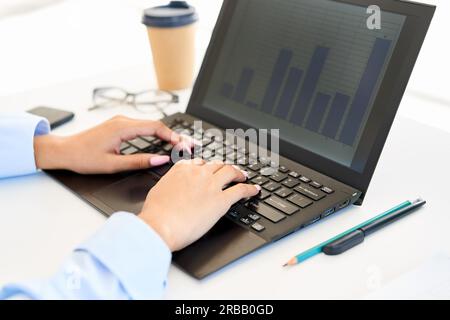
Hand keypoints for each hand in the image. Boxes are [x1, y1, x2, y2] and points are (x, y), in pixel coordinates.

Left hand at [34, 116, 183, 173]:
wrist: (64, 151)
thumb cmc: (83, 157)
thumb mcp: (113, 164)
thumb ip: (139, 161)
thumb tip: (160, 160)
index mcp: (123, 127)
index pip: (156, 127)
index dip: (173, 136)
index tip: (185, 145)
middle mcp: (123, 121)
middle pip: (156, 125)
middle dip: (175, 135)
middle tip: (190, 145)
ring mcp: (121, 122)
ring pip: (151, 125)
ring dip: (167, 134)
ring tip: (181, 144)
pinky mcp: (120, 126)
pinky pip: (143, 127)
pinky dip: (156, 134)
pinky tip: (164, 141)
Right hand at [138, 159, 260, 250]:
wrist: (159, 225)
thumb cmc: (155, 214)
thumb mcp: (158, 190)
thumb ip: (170, 183)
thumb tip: (173, 186)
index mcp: (182, 169)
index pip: (199, 162)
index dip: (208, 166)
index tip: (211, 169)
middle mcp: (198, 173)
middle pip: (217, 165)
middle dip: (225, 167)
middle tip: (230, 172)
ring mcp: (211, 185)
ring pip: (230, 172)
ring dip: (239, 173)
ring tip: (243, 177)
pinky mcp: (221, 200)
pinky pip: (241, 190)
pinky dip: (250, 188)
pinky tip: (254, 190)